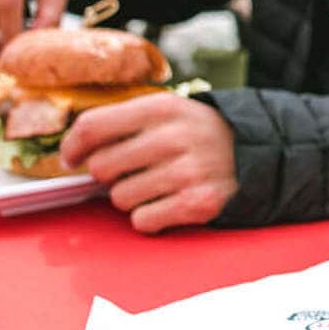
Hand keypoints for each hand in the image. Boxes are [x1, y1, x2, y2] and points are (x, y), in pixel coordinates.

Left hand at [60, 93, 238, 233]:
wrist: (258, 154)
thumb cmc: (199, 134)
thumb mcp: (169, 111)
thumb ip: (124, 121)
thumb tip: (73, 149)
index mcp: (162, 108)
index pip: (93, 126)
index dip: (72, 146)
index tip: (70, 158)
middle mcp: (174, 137)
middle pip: (102, 167)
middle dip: (109, 175)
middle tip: (130, 171)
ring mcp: (187, 172)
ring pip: (120, 199)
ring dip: (131, 197)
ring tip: (157, 185)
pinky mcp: (198, 204)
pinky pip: (143, 221)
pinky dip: (149, 217)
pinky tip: (168, 203)